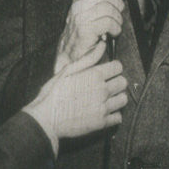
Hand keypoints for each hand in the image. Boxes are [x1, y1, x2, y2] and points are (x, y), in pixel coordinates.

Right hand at [24, 40, 128, 155]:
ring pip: (123, 99)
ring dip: (116, 99)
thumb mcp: (66, 71)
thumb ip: (88, 59)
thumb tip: (102, 45)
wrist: (45, 120)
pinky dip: (113, 115)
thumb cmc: (52, 94)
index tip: (108, 73)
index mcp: (94, 75)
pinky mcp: (102, 123)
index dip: (113, 69)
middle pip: (123, 83)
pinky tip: (104, 112)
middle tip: (106, 87)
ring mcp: (103, 107)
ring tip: (106, 100)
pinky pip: (118, 117)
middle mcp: (102, 90)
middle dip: (116, 83)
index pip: (118, 67)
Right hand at [54, 0, 128, 72]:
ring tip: (114, 27)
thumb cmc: (84, 34)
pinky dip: (115, 29)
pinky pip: (108, 22)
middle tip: (118, 15)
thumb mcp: (90, 12)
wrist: (70, 56)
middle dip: (118, 4)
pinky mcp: (84, 29)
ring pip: (109, 8)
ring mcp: (80, 16)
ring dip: (117, 19)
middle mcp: (78, 4)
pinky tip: (112, 34)